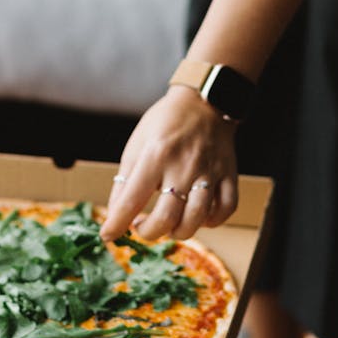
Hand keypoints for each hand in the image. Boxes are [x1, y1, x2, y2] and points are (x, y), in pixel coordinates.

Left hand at [99, 85, 238, 242]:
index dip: (118, 222)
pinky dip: (211, 221)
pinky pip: (225, 210)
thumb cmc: (165, 123)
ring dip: (178, 231)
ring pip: (197, 219)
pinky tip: (198, 216)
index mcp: (156, 154)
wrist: (205, 101)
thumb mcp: (137, 144)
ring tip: (169, 224)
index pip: (133, 198)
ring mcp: (210, 172)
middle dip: (150, 232)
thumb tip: (115, 213)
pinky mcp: (229, 175)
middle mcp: (183, 165)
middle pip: (167, 217)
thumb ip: (125, 180)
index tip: (108, 235)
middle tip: (143, 227)